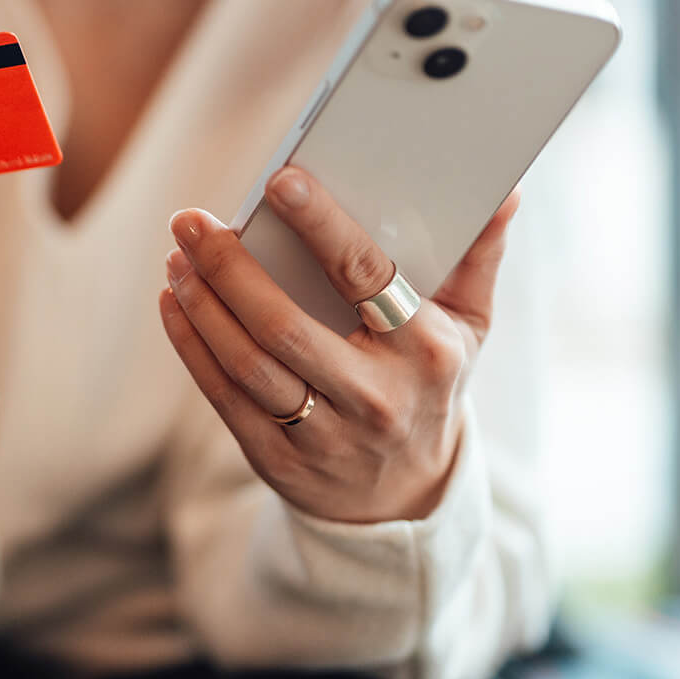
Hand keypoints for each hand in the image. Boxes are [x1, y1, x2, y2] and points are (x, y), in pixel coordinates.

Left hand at [159, 165, 520, 523]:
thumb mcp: (468, 330)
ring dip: (203, 306)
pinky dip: (192, 347)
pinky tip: (175, 303)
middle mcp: (376, 397)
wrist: (403, 497)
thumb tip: (504, 193)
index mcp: (427, 351)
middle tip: (191, 221)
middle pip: (285, 326)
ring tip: (178, 257)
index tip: (280, 181)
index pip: (368, 277)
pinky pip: (224, 398)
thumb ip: (476, 260)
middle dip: (229, 267)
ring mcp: (325, 435)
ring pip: (248, 364)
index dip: (321, 226)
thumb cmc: (429, 388)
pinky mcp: (279, 461)